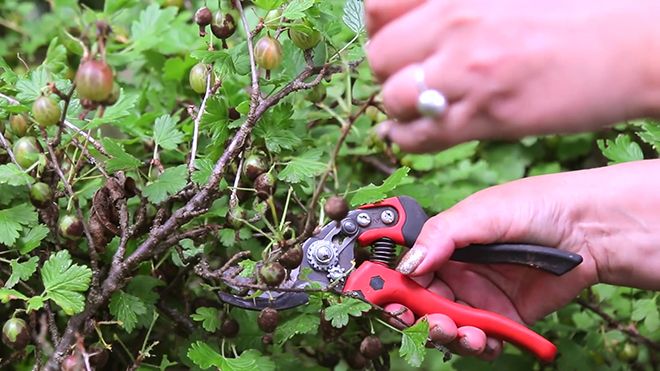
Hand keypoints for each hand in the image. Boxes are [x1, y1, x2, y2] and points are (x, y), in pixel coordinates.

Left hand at [366, 0, 659, 151]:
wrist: (635, 44)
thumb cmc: (584, 8)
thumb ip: (457, 3)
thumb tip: (423, 16)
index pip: (378, 8)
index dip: (382, 27)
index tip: (396, 38)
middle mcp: (454, 27)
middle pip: (379, 57)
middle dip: (390, 69)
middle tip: (413, 74)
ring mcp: (467, 73)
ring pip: (393, 98)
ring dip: (401, 106)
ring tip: (421, 105)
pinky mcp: (485, 116)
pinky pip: (419, 137)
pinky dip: (410, 138)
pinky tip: (419, 132)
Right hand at [385, 160, 659, 357]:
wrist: (588, 228)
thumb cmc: (534, 206)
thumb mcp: (480, 212)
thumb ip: (440, 237)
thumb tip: (406, 264)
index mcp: (444, 244)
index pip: (407, 270)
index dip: (394, 287)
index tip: (386, 301)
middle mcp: (457, 272)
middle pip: (424, 304)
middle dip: (421, 318)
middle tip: (431, 323)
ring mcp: (480, 296)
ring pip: (450, 325)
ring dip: (450, 336)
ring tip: (465, 334)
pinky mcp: (504, 316)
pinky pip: (484, 338)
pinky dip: (481, 346)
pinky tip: (487, 341)